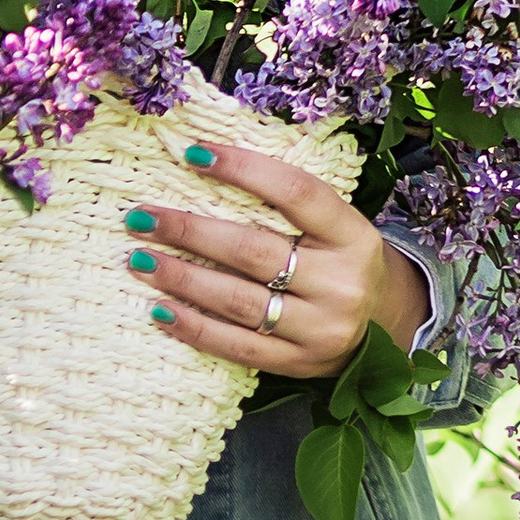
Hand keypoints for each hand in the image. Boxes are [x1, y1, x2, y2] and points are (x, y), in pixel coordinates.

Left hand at [120, 139, 430, 385]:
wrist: (380, 325)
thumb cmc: (339, 259)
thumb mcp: (333, 225)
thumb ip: (286, 201)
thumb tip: (205, 161)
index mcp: (353, 236)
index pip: (295, 193)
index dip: (243, 169)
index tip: (192, 154)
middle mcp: (340, 283)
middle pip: (253, 250)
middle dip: (190, 231)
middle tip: (142, 217)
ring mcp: (320, 329)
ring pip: (238, 301)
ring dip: (181, 279)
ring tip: (140, 260)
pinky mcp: (297, 364)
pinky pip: (236, 346)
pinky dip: (194, 327)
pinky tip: (160, 310)